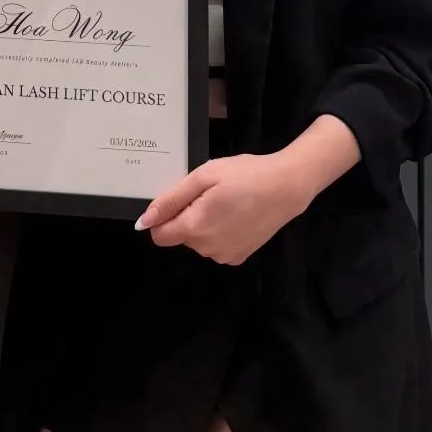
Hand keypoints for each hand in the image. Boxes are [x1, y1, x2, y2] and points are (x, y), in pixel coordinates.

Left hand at [135, 152, 309, 264]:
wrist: (286, 187)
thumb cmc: (244, 175)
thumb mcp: (204, 177)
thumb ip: (171, 200)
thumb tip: (144, 221)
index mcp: (195, 229)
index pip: (159, 236)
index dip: (163, 217)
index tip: (179, 199)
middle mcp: (208, 249)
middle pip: (180, 236)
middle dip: (187, 215)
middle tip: (210, 192)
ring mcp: (225, 256)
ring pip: (199, 240)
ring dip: (204, 223)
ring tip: (226, 200)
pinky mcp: (240, 256)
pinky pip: (216, 245)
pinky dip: (219, 231)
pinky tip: (236, 213)